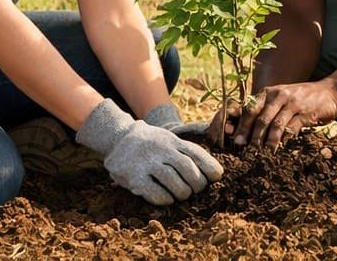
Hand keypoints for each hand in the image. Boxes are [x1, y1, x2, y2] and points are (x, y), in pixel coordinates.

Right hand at [77, 99, 223, 204]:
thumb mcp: (168, 138)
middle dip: (197, 182)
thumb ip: (184, 150)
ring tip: (183, 194)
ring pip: (172, 181)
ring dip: (182, 192)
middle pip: (187, 168)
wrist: (118, 138)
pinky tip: (168, 199)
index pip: (196, 153)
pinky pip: (154, 192)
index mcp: (173, 141)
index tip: (217, 176)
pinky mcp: (134, 177)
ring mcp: (147, 163)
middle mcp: (161, 150)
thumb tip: (210, 169)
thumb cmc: (151, 143)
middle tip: (197, 189)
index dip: (209, 166)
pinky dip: (165, 198)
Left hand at [233, 80, 336, 146]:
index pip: (250, 109)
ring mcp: (294, 103)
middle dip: (252, 137)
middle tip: (247, 152)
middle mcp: (280, 95)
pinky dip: (285, 140)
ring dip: (268, 142)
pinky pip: (293, 128)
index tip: (236, 141)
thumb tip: (245, 131)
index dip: (242, 126)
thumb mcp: (281, 98)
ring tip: (264, 154)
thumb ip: (265, 110)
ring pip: (276, 125)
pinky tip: (282, 148)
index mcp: (269, 92)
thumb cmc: (301, 98)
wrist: (330, 91)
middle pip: (261, 119)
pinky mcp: (306, 112)